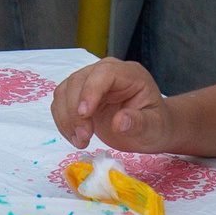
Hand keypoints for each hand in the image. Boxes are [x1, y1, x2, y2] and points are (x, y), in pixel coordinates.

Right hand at [54, 58, 171, 149]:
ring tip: (80, 141)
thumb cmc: (155, 125)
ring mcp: (90, 83)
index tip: (84, 115)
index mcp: (129, 74)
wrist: (149, 130)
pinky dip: (63, 122)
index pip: (104, 73)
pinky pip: (60, 104)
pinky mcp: (79, 97)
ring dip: (65, 118)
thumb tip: (120, 122)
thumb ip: (140, 123)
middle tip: (84, 138)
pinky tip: (76, 138)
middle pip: (78, 81)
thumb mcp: (155, 127)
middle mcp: (106, 73)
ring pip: (64, 91)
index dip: (90, 91)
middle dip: (75, 112)